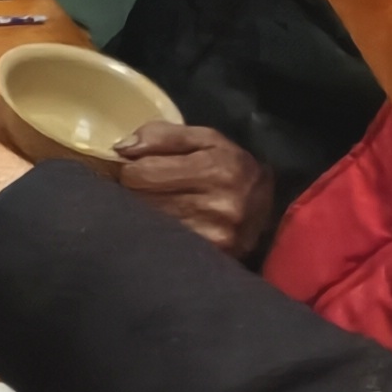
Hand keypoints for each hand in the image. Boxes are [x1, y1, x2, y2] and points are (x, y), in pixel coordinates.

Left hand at [109, 121, 278, 257]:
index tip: (136, 168)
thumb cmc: (230, 167)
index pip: (140, 173)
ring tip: (157, 204)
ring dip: (144, 212)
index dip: (130, 168)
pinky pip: (163, 242)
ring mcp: (216, 236)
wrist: (269, 208)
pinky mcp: (212, 256)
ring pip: (148, 222)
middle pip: (141, 199)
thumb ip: (162, 135)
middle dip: (135, 190)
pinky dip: (157, 232)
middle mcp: (219, 206)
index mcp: (218, 169)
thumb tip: (122, 149)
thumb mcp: (206, 139)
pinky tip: (164, 225)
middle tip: (144, 187)